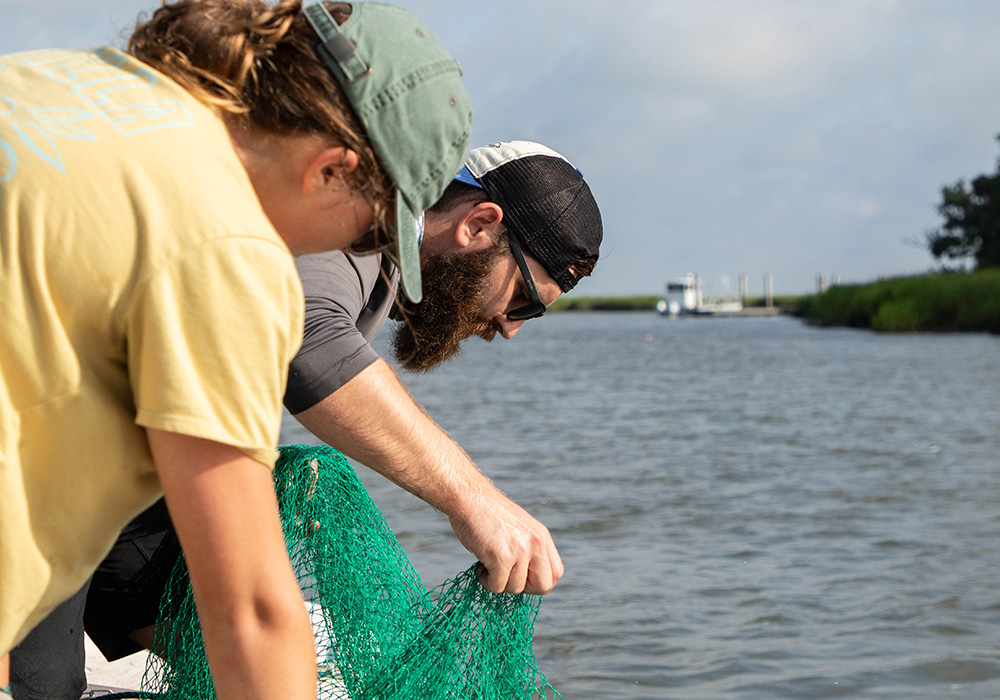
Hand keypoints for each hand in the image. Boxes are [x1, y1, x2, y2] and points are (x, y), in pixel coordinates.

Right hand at [448, 484, 563, 594]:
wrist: (469, 497)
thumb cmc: (487, 513)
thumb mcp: (518, 528)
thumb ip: (528, 549)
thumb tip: (526, 579)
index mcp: (541, 536)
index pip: (556, 573)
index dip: (539, 582)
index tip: (521, 578)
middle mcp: (536, 543)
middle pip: (543, 586)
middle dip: (524, 589)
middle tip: (506, 578)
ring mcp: (520, 551)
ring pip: (516, 588)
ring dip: (499, 582)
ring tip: (487, 565)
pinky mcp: (502, 557)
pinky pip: (497, 586)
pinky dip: (486, 581)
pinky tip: (480, 567)